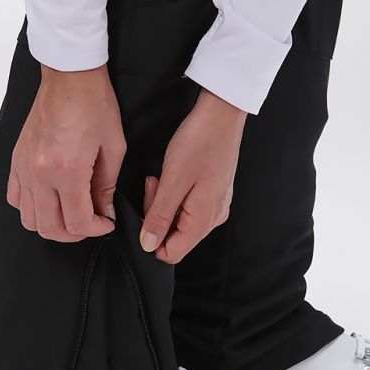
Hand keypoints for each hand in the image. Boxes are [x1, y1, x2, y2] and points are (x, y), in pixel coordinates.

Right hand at [7, 63, 125, 241]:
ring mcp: (24, 168)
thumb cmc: (94, 105)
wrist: (69, 76)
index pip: (78, 221)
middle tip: (90, 223)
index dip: (97, 229)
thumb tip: (105, 211)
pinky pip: (15, 198)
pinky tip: (50, 200)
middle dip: (74, 233)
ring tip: (71, 214)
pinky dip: (32, 208)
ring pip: (29, 219)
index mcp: (67, 170)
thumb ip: (106, 186)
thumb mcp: (113, 147)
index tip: (107, 222)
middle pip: (50, 228)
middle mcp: (40, 173)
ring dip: (52, 224)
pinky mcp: (16, 160)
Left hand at [141, 88, 246, 262]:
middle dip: (157, 215)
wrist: (222, 116)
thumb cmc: (200, 142)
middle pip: (175, 237)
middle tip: (155, 185)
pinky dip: (176, 195)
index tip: (147, 210)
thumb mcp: (172, 181)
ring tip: (164, 177)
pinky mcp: (214, 194)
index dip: (151, 238)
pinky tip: (175, 175)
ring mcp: (216, 206)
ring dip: (166, 203)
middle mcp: (213, 218)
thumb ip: (159, 217)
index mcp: (203, 220)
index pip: (171, 253)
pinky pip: (189, 207)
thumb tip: (148, 244)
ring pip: (181, 221)